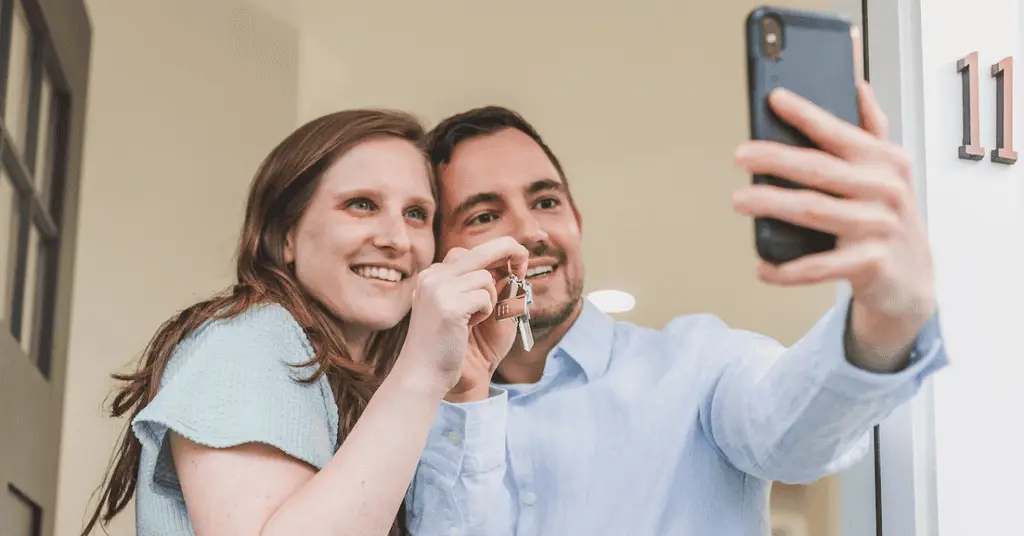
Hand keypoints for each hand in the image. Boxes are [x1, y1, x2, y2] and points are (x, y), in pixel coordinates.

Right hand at [444, 237, 528, 402]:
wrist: (426, 376)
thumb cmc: (451, 347)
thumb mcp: (467, 310)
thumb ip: (483, 287)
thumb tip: (513, 265)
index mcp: (434, 276)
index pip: (470, 252)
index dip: (497, 255)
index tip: (516, 263)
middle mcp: (433, 276)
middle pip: (481, 250)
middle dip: (510, 249)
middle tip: (523, 260)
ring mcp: (438, 288)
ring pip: (485, 277)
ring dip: (490, 301)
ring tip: (473, 321)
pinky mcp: (447, 305)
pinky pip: (484, 297)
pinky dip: (486, 312)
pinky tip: (468, 328)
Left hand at [731, 82, 934, 364]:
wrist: (912, 279)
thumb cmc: (890, 218)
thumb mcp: (890, 171)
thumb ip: (872, 130)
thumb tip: (859, 87)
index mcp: (885, 161)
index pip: (839, 132)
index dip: (806, 114)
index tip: (774, 99)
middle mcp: (884, 190)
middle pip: (819, 170)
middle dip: (776, 159)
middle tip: (740, 155)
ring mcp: (878, 227)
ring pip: (814, 211)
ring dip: (772, 204)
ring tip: (739, 200)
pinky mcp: (869, 263)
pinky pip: (819, 267)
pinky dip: (787, 269)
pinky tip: (762, 267)